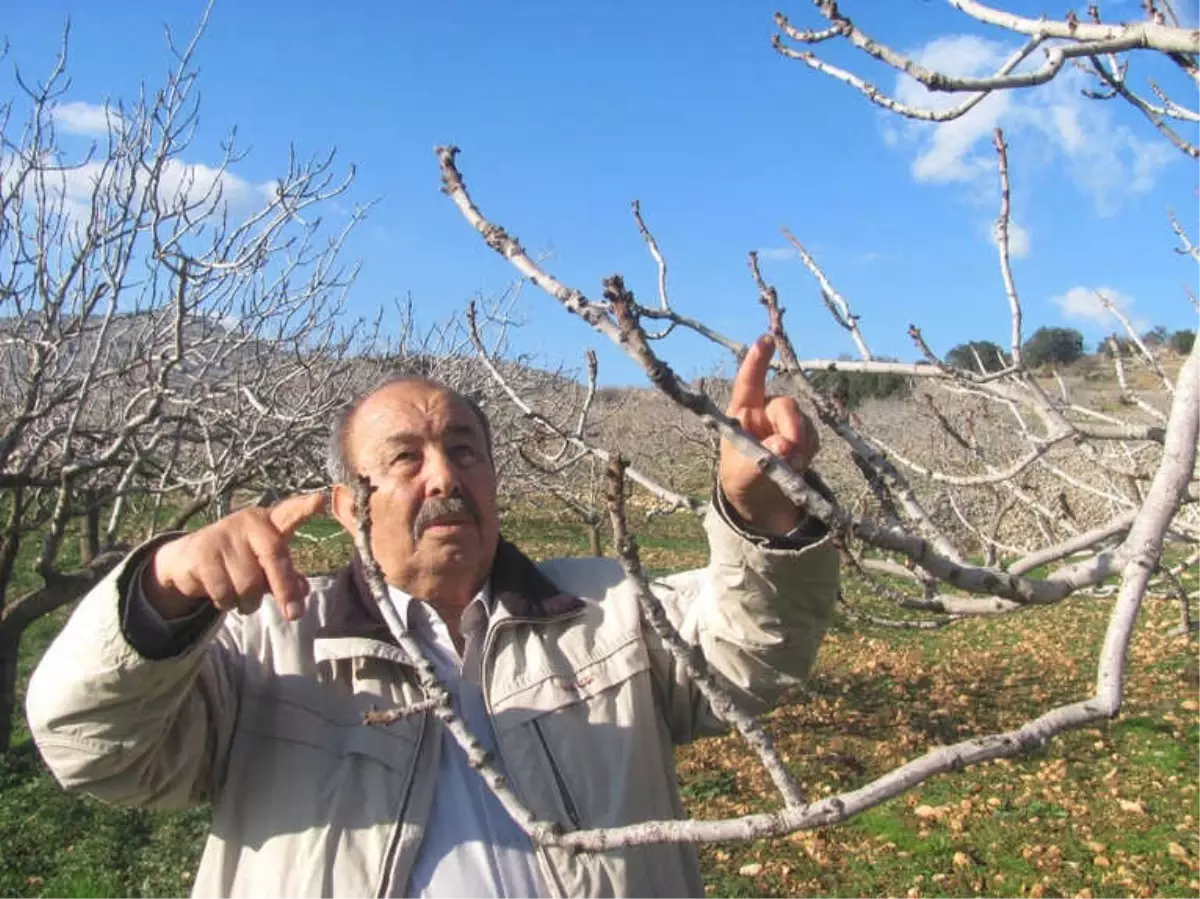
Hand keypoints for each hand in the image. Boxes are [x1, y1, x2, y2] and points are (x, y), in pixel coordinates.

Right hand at [143, 491, 327, 621]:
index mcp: (269, 523)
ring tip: (240, 596)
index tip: (320, 500)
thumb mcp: (265, 565)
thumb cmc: (238, 560)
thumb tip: (304, 590)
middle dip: (285, 589)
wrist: (187, 559)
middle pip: (275, 556)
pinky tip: (221, 594)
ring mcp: (224, 535)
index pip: (289, 512)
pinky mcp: (202, 552)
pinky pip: (224, 592)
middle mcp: (248, 522)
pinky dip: (226, 602)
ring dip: (247, 602)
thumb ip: (287, 576)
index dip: (303, 508)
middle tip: (294, 615)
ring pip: (248, 584)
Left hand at [718, 335, 818, 534]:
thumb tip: (784, 447)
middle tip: (789, 455)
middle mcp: (766, 410)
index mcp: (742, 411)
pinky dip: (807, 453)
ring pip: (804, 423)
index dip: (757, 360)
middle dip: (791, 429)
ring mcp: (786, 421)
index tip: (766, 339)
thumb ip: (762, 459)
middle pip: (786, 406)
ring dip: (800, 448)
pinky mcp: (803, 435)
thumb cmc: (742, 477)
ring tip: (788, 469)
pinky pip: (813, 438)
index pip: (749, 382)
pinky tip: (796, 467)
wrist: (760, 500)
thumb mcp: (743, 472)